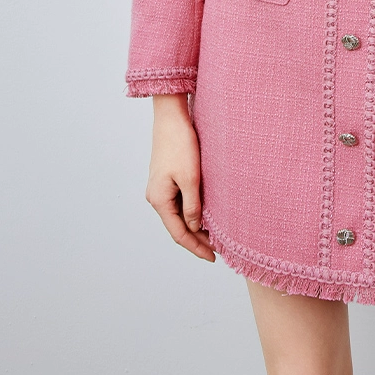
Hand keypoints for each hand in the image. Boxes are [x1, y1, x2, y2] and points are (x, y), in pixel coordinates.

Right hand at [146, 94, 215, 261]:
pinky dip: (193, 210)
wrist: (171, 117)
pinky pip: (180, 202)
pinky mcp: (167, 177)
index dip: (196, 247)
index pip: (178, 233)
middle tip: (218, 249)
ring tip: (215, 234)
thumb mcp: (190, 178)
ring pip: (179, 214)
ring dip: (195, 225)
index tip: (213, 257)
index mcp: (159, 200)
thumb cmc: (180, 144)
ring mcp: (161, 187)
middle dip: (197, 239)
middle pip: (178, 226)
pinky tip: (207, 212)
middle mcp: (156, 196)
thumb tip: (195, 227)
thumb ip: (192, 206)